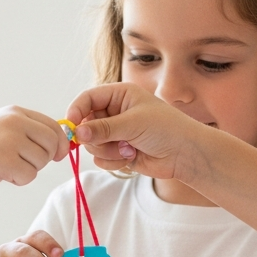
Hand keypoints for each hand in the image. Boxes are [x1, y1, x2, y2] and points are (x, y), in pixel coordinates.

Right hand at [0, 106, 69, 190]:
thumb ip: (27, 131)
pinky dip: (19, 180)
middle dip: (47, 158)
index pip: (52, 125)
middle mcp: (14, 122)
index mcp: (15, 113)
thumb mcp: (1, 127)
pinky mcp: (6, 161)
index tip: (57, 155)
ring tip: (8, 167)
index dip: (60, 142)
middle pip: (52, 142)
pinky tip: (2, 175)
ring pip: (42, 161)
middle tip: (28, 164)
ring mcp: (10, 140)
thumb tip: (61, 144)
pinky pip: (30, 175)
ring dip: (29, 170)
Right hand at [67, 83, 210, 181]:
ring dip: (108, 150)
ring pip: (92, 144)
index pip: (88, 98)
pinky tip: (131, 158)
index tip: (70, 126)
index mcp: (119, 95)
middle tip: (107, 140)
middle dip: (95, 136)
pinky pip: (101, 158)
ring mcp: (116, 133)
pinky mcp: (118, 152)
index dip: (77, 111)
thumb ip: (103, 128)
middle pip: (86, 123)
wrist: (185, 154)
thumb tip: (77, 133)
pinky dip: (113, 161)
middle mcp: (115, 112)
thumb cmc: (165, 129)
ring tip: (129, 148)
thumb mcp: (133, 123)